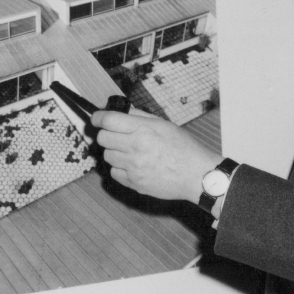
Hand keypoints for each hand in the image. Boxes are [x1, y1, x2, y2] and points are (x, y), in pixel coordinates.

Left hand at [91, 109, 222, 201]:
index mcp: (143, 130)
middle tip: (116, 135)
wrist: (196, 175)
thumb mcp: (164, 124)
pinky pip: (114, 173)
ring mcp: (133, 167)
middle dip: (106, 134)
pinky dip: (120, 168)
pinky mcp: (134, 182)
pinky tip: (133, 165)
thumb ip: (140, 116)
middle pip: (103, 138)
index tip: (96, 118)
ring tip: (130, 152)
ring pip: (107, 156)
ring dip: (114, 152)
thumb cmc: (184, 148)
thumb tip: (122, 111)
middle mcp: (135, 147)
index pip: (108, 121)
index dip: (98, 117)